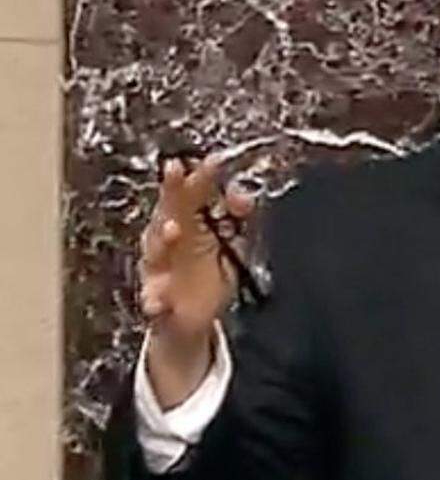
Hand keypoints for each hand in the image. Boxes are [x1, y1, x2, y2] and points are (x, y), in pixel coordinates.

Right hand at [138, 154, 254, 407]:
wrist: (189, 319)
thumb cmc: (206, 271)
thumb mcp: (229, 242)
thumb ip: (236, 217)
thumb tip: (245, 194)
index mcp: (186, 222)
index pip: (192, 193)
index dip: (202, 176)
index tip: (213, 160)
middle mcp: (167, 241)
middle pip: (168, 210)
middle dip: (172, 191)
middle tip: (176, 170)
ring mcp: (159, 270)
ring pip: (156, 251)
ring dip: (163, 239)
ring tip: (172, 228)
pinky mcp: (157, 303)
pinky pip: (153, 302)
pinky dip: (154, 302)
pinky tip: (158, 301)